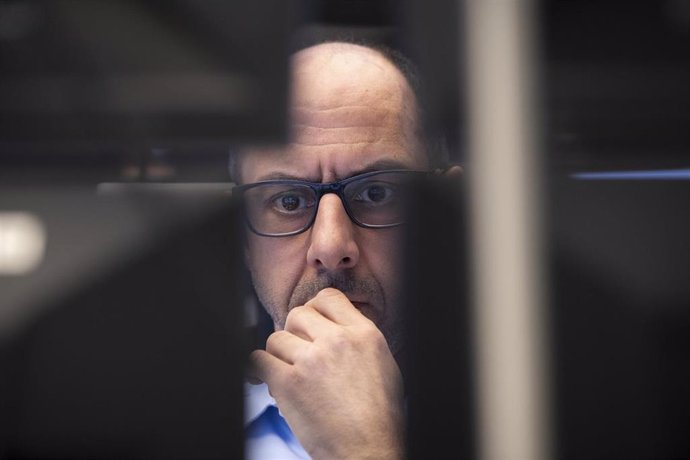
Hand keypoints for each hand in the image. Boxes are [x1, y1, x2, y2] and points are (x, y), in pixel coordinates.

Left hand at [248, 288, 403, 459]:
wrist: (370, 451)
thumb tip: (334, 328)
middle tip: (297, 354)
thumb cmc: (380, 417)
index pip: (328, 298)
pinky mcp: (289, 383)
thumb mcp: (383, 364)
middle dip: (293, 334)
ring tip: (288, 375)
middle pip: (297, 315)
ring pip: (276, 338)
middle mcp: (338, 341)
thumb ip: (358, 339)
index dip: (314, 310)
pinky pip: (258, 361)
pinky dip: (258, 370)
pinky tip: (265, 379)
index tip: (310, 327)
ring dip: (278, 356)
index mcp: (364, 333)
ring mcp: (312, 360)